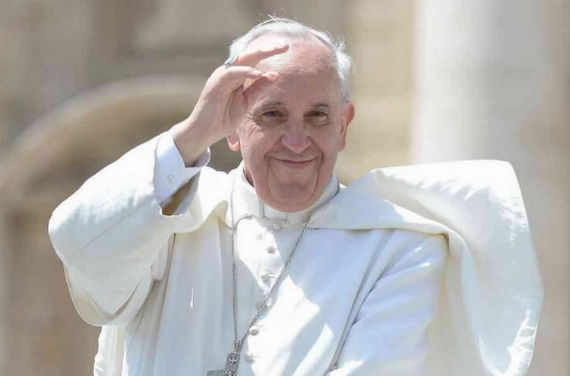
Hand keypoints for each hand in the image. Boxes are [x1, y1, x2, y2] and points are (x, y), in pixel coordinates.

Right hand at [171, 44, 288, 165]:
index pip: (254, 59)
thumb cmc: (223, 118)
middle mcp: (230, 72)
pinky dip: (245, 71)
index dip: (269, 52)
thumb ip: (258, 88)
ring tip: (275, 50)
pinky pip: (232, 73)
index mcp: (237, 75)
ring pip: (241, 59)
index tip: (286, 48)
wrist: (205, 132)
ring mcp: (221, 76)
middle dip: (268, 48)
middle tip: (286, 45)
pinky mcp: (215, 84)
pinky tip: (257, 73)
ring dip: (259, 53)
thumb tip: (275, 75)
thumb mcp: (247, 102)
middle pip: (250, 54)